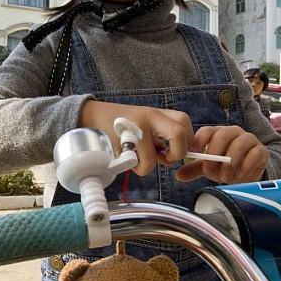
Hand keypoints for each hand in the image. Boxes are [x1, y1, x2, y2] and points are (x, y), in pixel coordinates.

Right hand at [78, 100, 194, 176]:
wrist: (92, 116)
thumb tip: (174, 157)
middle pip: (178, 133)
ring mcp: (134, 129)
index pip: (184, 122)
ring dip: (146, 166)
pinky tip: (125, 158)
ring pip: (152, 158)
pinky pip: (134, 164)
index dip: (187, 140)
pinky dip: (132, 167)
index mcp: (157, 113)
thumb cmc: (122, 124)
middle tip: (166, 158)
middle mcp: (148, 117)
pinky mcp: (120, 143)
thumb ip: (161, 136)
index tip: (178, 151)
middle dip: (177, 153)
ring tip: (137, 159)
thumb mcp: (145, 123)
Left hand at [174, 125, 269, 184]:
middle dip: (214, 152)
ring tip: (224, 177)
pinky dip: (247, 164)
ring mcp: (248, 140)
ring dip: (230, 161)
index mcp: (218, 133)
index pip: (207, 131)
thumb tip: (178, 175)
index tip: (193, 153)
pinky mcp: (261, 150)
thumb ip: (194, 169)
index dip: (199, 141)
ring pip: (239, 143)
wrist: (247, 173)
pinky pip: (255, 153)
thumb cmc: (225, 166)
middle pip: (223, 135)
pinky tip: (240, 175)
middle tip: (208, 170)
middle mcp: (233, 133)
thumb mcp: (208, 168)